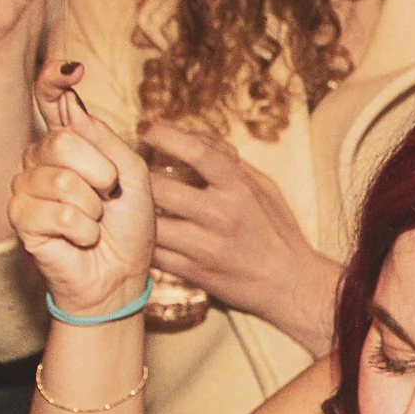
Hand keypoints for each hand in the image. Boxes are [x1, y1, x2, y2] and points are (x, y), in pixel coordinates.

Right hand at [14, 63, 155, 315]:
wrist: (121, 275)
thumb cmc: (129, 227)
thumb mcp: (131, 174)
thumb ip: (104, 138)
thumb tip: (71, 103)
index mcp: (68, 143)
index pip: (50, 100)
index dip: (54, 80)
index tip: (72, 70)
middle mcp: (42, 160)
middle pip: (60, 142)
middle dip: (98, 173)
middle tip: (107, 196)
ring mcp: (27, 188)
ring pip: (58, 178)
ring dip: (91, 207)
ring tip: (95, 222)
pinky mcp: (21, 219)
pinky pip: (52, 211)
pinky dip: (80, 229)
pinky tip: (81, 239)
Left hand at [141, 121, 341, 349]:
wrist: (290, 285)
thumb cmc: (278, 231)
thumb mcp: (265, 188)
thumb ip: (232, 164)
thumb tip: (195, 139)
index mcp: (240, 189)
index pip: (197, 152)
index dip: (165, 135)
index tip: (146, 128)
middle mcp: (222, 215)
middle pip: (160, 188)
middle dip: (137, 176)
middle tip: (125, 169)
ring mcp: (206, 247)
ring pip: (151, 224)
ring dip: (135, 212)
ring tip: (127, 202)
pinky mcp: (196, 273)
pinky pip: (156, 254)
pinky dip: (144, 241)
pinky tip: (140, 233)